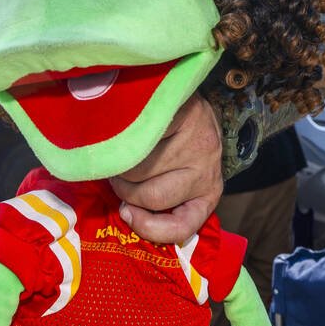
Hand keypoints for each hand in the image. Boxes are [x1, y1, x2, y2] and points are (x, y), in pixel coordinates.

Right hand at [109, 93, 221, 244]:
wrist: (187, 98)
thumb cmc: (176, 144)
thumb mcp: (175, 177)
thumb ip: (158, 196)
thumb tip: (123, 211)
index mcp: (206, 196)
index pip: (181, 227)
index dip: (148, 227)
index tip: (126, 213)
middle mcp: (207, 174)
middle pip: (152, 196)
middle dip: (124, 188)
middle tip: (116, 174)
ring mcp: (199, 144)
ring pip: (142, 166)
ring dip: (120, 161)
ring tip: (119, 150)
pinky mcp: (187, 117)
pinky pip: (140, 135)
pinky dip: (124, 135)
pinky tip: (124, 130)